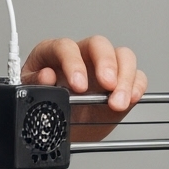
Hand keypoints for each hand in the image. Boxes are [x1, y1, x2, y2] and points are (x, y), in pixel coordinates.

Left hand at [24, 36, 143, 142]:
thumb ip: (35, 82)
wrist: (61, 123)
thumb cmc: (45, 102)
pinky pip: (137, 75)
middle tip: (106, 85)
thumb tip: (46, 76)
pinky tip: (131, 99)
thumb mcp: (31, 91)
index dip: (73, 63)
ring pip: (122, 55)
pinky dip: (137, 86)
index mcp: (55, 52)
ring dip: (125, 78)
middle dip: (105, 63)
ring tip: (118, 102)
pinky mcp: (122, 82)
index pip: (66, 47)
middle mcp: (82, 55)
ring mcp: (104, 67)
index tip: (78, 86)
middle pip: (98, 44)